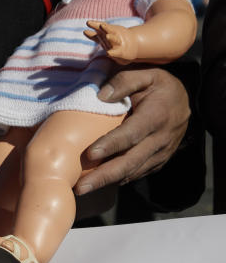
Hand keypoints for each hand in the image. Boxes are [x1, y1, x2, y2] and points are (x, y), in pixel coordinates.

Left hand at [74, 66, 189, 194]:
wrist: (183, 100)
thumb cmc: (159, 86)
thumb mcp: (147, 74)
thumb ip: (124, 81)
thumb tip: (100, 96)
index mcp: (157, 115)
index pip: (132, 133)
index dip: (112, 145)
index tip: (91, 154)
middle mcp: (161, 138)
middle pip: (131, 161)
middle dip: (104, 176)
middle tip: (80, 187)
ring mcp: (161, 152)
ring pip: (133, 171)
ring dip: (108, 182)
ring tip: (83, 189)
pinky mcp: (158, 161)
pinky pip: (138, 173)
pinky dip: (118, 179)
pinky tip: (99, 183)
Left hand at [84, 20, 136, 64]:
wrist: (132, 47)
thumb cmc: (115, 41)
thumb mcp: (105, 37)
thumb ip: (94, 35)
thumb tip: (84, 31)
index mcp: (109, 31)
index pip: (101, 27)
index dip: (95, 25)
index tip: (88, 22)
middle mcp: (114, 35)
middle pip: (109, 31)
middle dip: (106, 28)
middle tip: (102, 25)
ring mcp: (118, 43)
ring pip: (114, 40)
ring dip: (111, 38)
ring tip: (107, 36)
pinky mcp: (120, 52)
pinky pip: (116, 52)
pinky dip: (112, 53)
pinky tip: (108, 53)